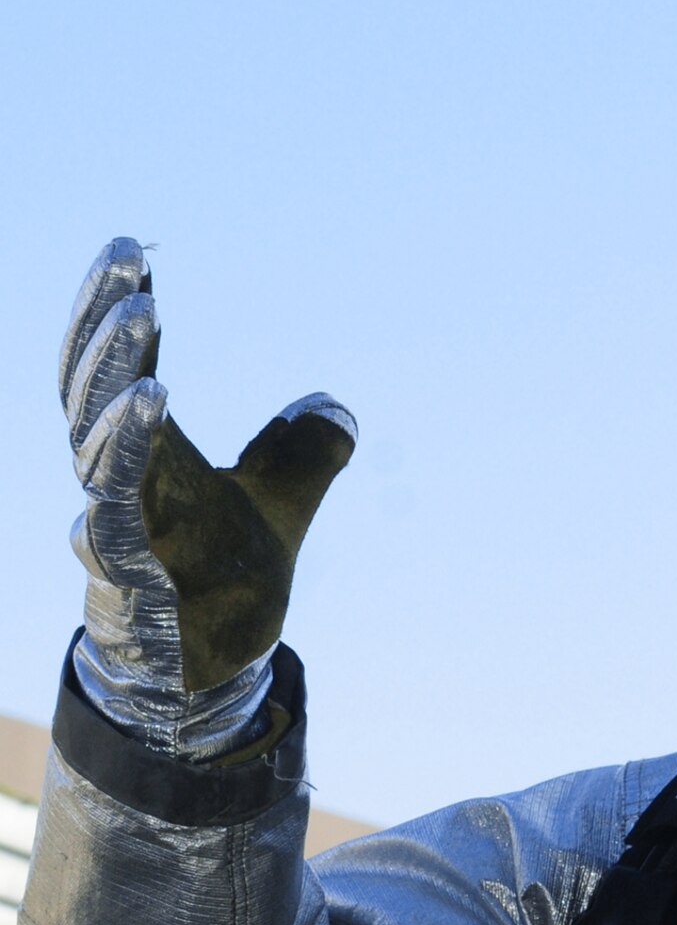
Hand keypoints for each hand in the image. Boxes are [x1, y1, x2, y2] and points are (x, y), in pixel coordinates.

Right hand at [62, 237, 355, 757]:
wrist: (208, 674)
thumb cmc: (221, 588)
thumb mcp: (278, 511)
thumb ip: (302, 458)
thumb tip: (337, 410)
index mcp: (142, 454)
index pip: (117, 368)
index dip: (115, 311)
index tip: (129, 249)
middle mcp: (116, 478)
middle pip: (90, 386)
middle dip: (106, 322)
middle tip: (127, 264)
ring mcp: (113, 519)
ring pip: (92, 432)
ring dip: (113, 368)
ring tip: (142, 309)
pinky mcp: (123, 563)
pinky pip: (113, 495)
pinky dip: (126, 443)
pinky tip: (151, 395)